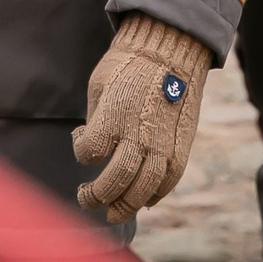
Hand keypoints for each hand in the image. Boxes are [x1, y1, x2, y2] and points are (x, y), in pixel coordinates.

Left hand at [71, 15, 210, 221]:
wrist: (171, 48)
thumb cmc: (129, 63)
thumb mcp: (100, 84)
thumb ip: (95, 119)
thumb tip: (92, 145)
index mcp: (113, 116)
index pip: (88, 152)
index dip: (80, 150)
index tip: (80, 139)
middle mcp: (138, 134)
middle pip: (115, 180)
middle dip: (97, 196)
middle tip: (87, 199)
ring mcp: (163, 142)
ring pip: (144, 189)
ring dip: (126, 206)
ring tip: (114, 213)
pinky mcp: (182, 145)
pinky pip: (169, 180)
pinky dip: (155, 194)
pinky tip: (144, 200)